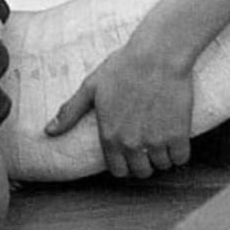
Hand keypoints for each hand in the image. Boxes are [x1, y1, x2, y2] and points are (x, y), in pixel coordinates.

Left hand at [45, 42, 193, 177]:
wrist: (157, 56)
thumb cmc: (122, 68)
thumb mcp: (90, 88)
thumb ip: (69, 112)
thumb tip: (48, 132)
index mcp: (109, 135)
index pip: (117, 171)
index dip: (123, 164)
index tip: (127, 153)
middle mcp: (132, 143)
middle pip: (141, 172)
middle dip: (143, 163)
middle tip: (145, 146)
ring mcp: (156, 141)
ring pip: (162, 166)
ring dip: (162, 156)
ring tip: (160, 138)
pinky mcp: (179, 135)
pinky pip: (181, 159)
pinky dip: (179, 151)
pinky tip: (174, 136)